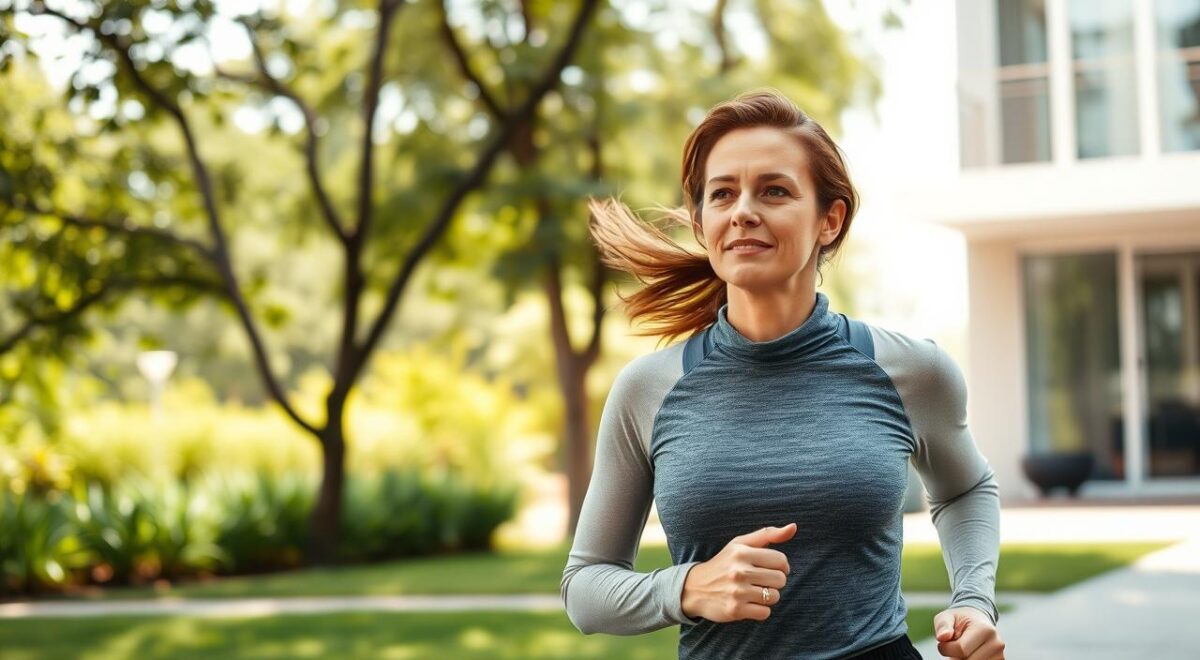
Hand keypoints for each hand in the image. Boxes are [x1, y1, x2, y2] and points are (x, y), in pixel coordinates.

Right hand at [680, 522, 794, 622]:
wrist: (694, 588)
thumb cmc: (724, 563)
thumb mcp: (740, 544)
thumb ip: (768, 534)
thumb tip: (793, 527)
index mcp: (742, 552)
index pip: (781, 560)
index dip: (781, 566)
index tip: (772, 568)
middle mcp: (739, 571)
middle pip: (781, 579)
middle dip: (775, 581)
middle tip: (761, 581)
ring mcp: (737, 592)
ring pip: (774, 596)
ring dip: (768, 596)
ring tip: (754, 592)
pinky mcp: (735, 610)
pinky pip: (765, 612)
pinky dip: (760, 610)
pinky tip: (749, 603)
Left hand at [932, 606, 1004, 658]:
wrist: (976, 620)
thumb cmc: (959, 620)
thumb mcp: (947, 617)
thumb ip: (943, 626)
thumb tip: (942, 637)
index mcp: (984, 629)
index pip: (961, 649)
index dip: (946, 649)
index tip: (943, 642)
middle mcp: (996, 644)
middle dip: (954, 656)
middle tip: (953, 646)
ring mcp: (999, 655)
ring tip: (962, 649)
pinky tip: (969, 654)